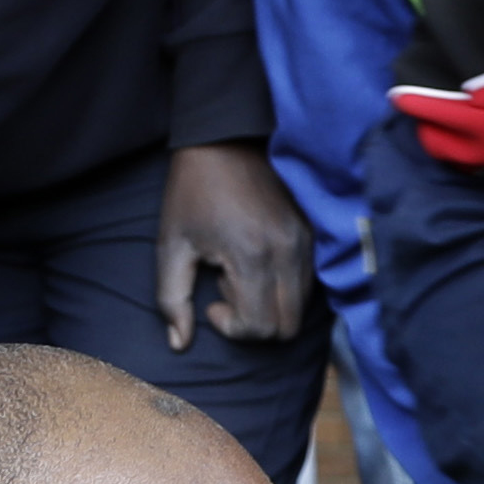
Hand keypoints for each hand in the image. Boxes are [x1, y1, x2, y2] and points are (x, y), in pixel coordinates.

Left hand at [155, 141, 316, 349]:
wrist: (223, 139)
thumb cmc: (191, 192)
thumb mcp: (171, 245)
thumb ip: (172, 300)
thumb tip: (179, 344)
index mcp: (252, 255)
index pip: (260, 327)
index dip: (233, 327)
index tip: (212, 301)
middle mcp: (287, 251)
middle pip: (286, 327)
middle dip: (255, 324)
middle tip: (229, 292)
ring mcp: (305, 241)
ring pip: (301, 308)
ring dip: (270, 305)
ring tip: (242, 274)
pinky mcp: (312, 233)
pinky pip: (309, 283)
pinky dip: (284, 289)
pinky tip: (258, 264)